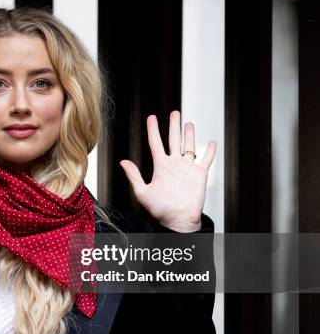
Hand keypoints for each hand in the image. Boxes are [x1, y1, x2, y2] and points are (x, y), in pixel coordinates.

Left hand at [119, 111, 216, 232]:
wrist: (178, 220)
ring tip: (188, 122)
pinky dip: (210, 151)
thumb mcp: (142, 192)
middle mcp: (174, 165)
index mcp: (160, 167)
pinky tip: (211, 141)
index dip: (153, 130)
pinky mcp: (200, 175)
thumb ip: (134, 176)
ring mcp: (187, 169)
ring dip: (189, 135)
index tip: (151, 117)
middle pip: (173, 140)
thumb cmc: (159, 210)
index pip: (156, 143)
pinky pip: (206, 160)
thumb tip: (123, 161)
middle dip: (173, 126)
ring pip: (189, 146)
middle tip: (174, 112)